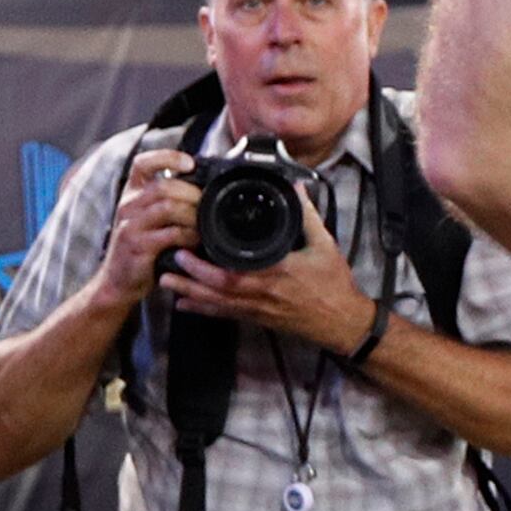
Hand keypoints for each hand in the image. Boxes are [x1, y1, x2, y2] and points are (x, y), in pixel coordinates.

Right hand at [95, 147, 199, 304]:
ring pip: (167, 207)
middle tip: (207, 205)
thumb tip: (204, 191)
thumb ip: (167, 201)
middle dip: (192, 194)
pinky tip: (195, 241)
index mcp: (132, 193)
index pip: (143, 163)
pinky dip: (189, 236)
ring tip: (203, 224)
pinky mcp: (137, 246)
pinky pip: (170, 234)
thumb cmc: (140, 248)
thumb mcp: (148, 219)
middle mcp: (128, 205)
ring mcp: (131, 225)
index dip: (168, 157)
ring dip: (192, 214)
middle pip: (164, 186)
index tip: (189, 163)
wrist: (116, 281)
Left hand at [160, 187, 375, 351]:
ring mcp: (259, 309)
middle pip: (218, 289)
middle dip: (191, 277)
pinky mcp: (259, 319)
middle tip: (169, 262)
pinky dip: (204, 310)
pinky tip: (186, 304)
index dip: (207, 265)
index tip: (188, 249)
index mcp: (277, 273)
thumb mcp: (325, 245)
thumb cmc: (334, 284)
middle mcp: (263, 293)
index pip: (235, 271)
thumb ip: (307, 215)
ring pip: (217, 304)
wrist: (342, 321)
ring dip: (190, 294)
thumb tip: (295, 188)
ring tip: (167, 282)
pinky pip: (226, 315)